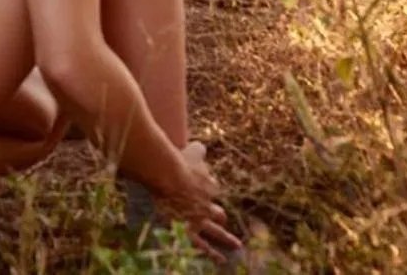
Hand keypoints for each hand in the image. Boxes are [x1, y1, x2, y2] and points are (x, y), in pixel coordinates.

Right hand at [158, 141, 241, 259]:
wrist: (170, 177)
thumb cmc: (180, 162)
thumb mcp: (193, 152)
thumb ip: (198, 150)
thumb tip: (201, 146)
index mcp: (210, 186)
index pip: (212, 191)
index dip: (206, 192)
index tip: (203, 191)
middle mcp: (208, 204)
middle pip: (217, 212)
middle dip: (219, 216)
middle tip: (221, 218)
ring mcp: (200, 219)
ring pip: (217, 232)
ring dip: (227, 239)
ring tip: (236, 245)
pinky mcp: (189, 230)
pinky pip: (202, 245)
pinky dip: (212, 253)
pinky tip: (221, 260)